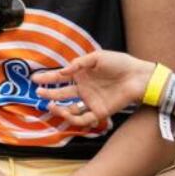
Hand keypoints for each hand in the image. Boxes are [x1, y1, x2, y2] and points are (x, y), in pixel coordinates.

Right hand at [32, 50, 151, 129]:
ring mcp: (91, 101)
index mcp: (82, 75)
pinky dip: (74, 118)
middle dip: (49, 93)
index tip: (35, 78)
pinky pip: (84, 119)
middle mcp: (84, 89)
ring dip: (59, 108)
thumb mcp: (97, 57)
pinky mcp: (100, 112)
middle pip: (62, 94)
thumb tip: (63, 72)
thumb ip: (79, 63)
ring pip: (70, 109)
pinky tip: (66, 112)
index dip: (48, 78)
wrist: (139, 77)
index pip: (61, 78)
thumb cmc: (120, 63)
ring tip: (51, 104)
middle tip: (39, 92)